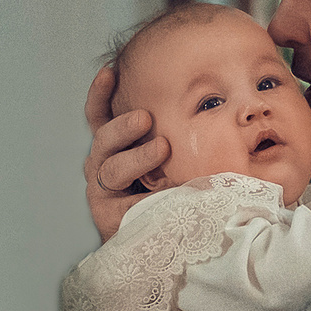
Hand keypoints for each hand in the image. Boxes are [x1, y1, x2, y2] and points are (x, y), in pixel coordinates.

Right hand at [84, 65, 168, 241]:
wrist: (163, 238)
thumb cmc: (172, 187)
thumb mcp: (173, 157)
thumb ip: (177, 134)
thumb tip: (212, 104)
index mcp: (114, 145)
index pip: (98, 115)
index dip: (101, 94)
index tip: (111, 72)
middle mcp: (103, 164)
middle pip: (103, 138)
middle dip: (122, 126)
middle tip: (144, 117)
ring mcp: (103, 190)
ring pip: (112, 169)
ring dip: (136, 157)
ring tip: (162, 148)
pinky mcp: (109, 215)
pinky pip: (125, 204)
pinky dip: (144, 198)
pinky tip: (164, 194)